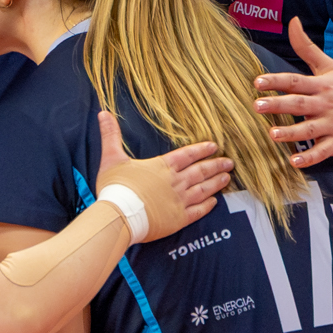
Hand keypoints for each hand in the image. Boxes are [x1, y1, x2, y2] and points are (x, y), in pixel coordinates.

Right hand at [94, 112, 231, 240]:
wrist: (119, 215)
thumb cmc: (115, 187)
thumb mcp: (111, 158)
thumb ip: (111, 135)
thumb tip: (103, 113)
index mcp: (162, 166)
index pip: (187, 154)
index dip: (201, 149)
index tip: (214, 146)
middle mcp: (175, 182)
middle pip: (200, 171)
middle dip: (216, 165)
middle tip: (229, 162)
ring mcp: (179, 201)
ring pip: (203, 189)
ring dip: (216, 183)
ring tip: (227, 178)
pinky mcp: (178, 219)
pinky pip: (198, 211)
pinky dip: (207, 206)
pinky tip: (214, 203)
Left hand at [253, 19, 332, 168]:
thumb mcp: (330, 66)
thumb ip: (307, 47)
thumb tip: (292, 22)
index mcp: (322, 85)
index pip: (295, 81)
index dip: (276, 81)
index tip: (258, 82)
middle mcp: (326, 104)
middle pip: (299, 104)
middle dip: (278, 105)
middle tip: (257, 106)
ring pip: (309, 129)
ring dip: (291, 133)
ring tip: (272, 134)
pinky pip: (323, 151)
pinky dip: (309, 158)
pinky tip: (294, 161)